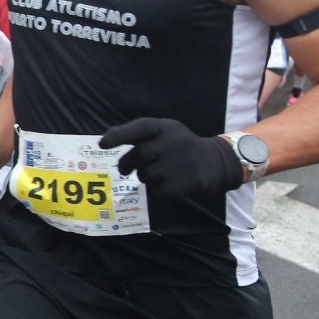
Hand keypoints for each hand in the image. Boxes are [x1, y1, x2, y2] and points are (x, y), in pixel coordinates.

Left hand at [97, 117, 243, 199]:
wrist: (216, 162)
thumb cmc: (180, 147)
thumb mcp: (165, 132)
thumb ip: (139, 134)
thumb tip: (106, 138)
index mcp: (166, 127)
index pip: (139, 127)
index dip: (119, 135)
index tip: (102, 144)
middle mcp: (174, 141)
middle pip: (137, 156)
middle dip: (126, 164)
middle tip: (124, 169)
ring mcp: (182, 162)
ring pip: (146, 175)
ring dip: (146, 177)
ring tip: (159, 173)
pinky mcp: (187, 182)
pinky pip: (158, 191)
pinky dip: (158, 190)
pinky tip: (170, 183)